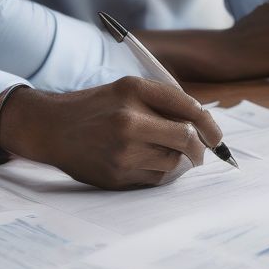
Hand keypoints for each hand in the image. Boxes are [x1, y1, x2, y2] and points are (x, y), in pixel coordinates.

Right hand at [0, 78, 222, 189]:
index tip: (217, 136)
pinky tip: (140, 162)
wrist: (52, 128)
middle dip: (200, 148)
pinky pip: (155, 179)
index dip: (210, 125)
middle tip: (202, 152)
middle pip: (186, 139)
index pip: (188, 108)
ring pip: (173, 162)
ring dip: (175, 159)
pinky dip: (157, 172)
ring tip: (157, 151)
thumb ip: (163, 100)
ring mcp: (122, 152)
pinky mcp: (117, 176)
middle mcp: (129, 121)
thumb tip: (203, 125)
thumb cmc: (95, 107)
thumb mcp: (126, 89)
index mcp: (134, 91)